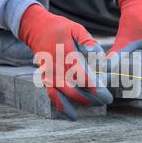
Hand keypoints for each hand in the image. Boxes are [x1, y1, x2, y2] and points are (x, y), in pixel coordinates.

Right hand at [19, 5, 112, 119]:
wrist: (36, 29)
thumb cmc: (59, 28)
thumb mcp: (76, 29)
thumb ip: (89, 42)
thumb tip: (100, 56)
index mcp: (65, 54)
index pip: (80, 74)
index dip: (92, 86)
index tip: (104, 92)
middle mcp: (55, 67)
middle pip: (73, 89)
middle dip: (90, 98)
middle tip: (106, 100)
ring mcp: (49, 74)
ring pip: (62, 94)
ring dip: (79, 103)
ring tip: (94, 106)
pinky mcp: (45, 78)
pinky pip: (52, 95)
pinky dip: (61, 105)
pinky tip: (73, 114)